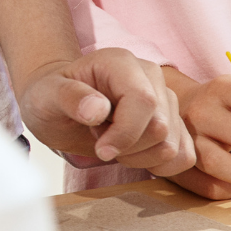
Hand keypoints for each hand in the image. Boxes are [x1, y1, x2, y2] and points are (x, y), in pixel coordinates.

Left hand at [15, 48, 194, 174]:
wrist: (61, 109)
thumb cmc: (51, 99)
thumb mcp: (45, 96)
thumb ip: (68, 97)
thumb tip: (97, 109)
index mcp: (122, 64)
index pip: (144, 101)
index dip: (126, 133)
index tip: (101, 150)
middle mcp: (152, 78)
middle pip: (161, 128)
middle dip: (129, 148)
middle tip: (101, 141)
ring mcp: (168, 102)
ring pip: (173, 146)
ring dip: (141, 158)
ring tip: (115, 145)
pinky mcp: (177, 125)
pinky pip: (185, 156)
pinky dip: (161, 166)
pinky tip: (136, 157)